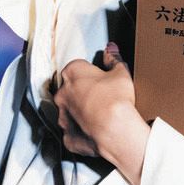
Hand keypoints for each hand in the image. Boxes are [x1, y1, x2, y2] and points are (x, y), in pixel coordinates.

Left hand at [53, 42, 150, 184]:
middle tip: (101, 97)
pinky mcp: (67, 136)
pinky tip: (94, 131)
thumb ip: (114, 59)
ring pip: (69, 111)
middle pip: (69, 89)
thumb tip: (111, 49)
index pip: (77, 68)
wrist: (115, 129)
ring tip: (99, 116)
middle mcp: (62, 94)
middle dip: (82, 92)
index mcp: (73, 73)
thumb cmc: (116, 100)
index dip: (90, 73)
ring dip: (80, 112)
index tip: (100, 79)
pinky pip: (72, 132)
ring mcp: (63, 116)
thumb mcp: (121, 73)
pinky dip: (81, 132)